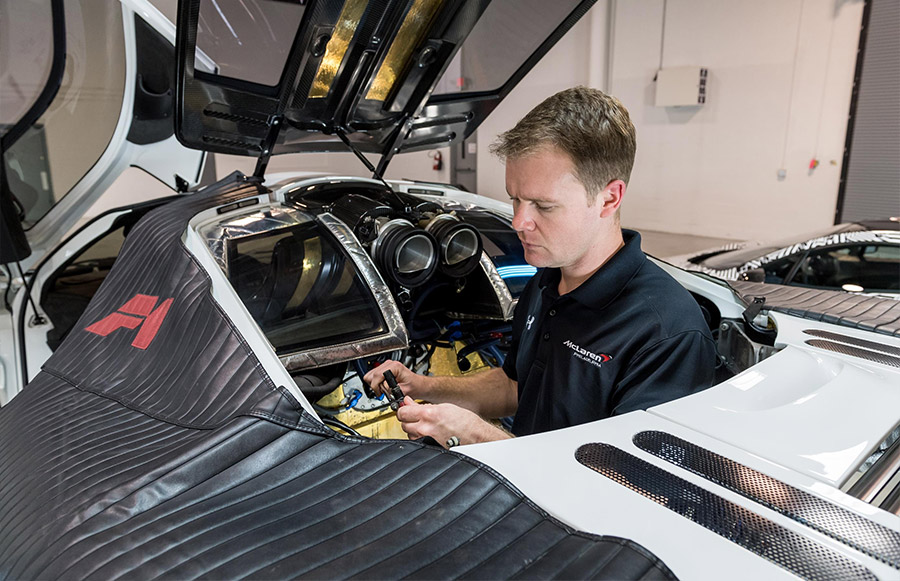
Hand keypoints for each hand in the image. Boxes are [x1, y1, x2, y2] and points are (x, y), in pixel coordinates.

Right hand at [363, 360, 424, 399]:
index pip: (377, 375)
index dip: (377, 386)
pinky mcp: (383, 369)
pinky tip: (383, 387)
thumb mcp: (404, 391)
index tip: (382, 393)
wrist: (417, 385)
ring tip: (383, 389)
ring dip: (375, 385)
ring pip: (369, 375)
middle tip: (383, 392)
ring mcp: (385, 366)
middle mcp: (389, 364)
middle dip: (375, 386)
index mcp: (395, 366)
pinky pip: (372, 376)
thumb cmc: (413, 386)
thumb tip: (382, 389)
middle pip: (370, 375)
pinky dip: (376, 383)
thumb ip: (392, 389)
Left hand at [395, 397, 509, 447]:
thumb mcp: (445, 406)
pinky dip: (417, 436)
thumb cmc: (466, 421)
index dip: (402, 408)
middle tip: (412, 414)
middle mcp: (426, 427)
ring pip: (408, 433)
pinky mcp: (430, 446)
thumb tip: (409, 402)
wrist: (476, 436)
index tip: (405, 407)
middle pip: (403, 423)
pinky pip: (416, 440)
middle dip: (406, 418)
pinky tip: (425, 431)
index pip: (403, 411)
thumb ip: (424, 405)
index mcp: (429, 414)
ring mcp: (427, 438)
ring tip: (421, 423)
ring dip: (411, 427)